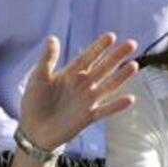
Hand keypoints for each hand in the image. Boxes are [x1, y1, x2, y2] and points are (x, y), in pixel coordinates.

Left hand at [18, 33, 137, 149]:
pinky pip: (105, 110)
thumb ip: (47, 60)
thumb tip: (53, 38)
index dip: (99, 47)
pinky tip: (130, 99)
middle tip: (131, 43)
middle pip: (103, 68)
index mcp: (71, 74)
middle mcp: (83, 85)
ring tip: (134, 65)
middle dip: (116, 56)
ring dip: (121, 77)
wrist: (33, 130)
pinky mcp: (88, 117)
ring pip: (108, 86)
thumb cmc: (34, 102)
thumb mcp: (38, 78)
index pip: (88, 57)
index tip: (111, 36)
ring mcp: (87, 101)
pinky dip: (117, 106)